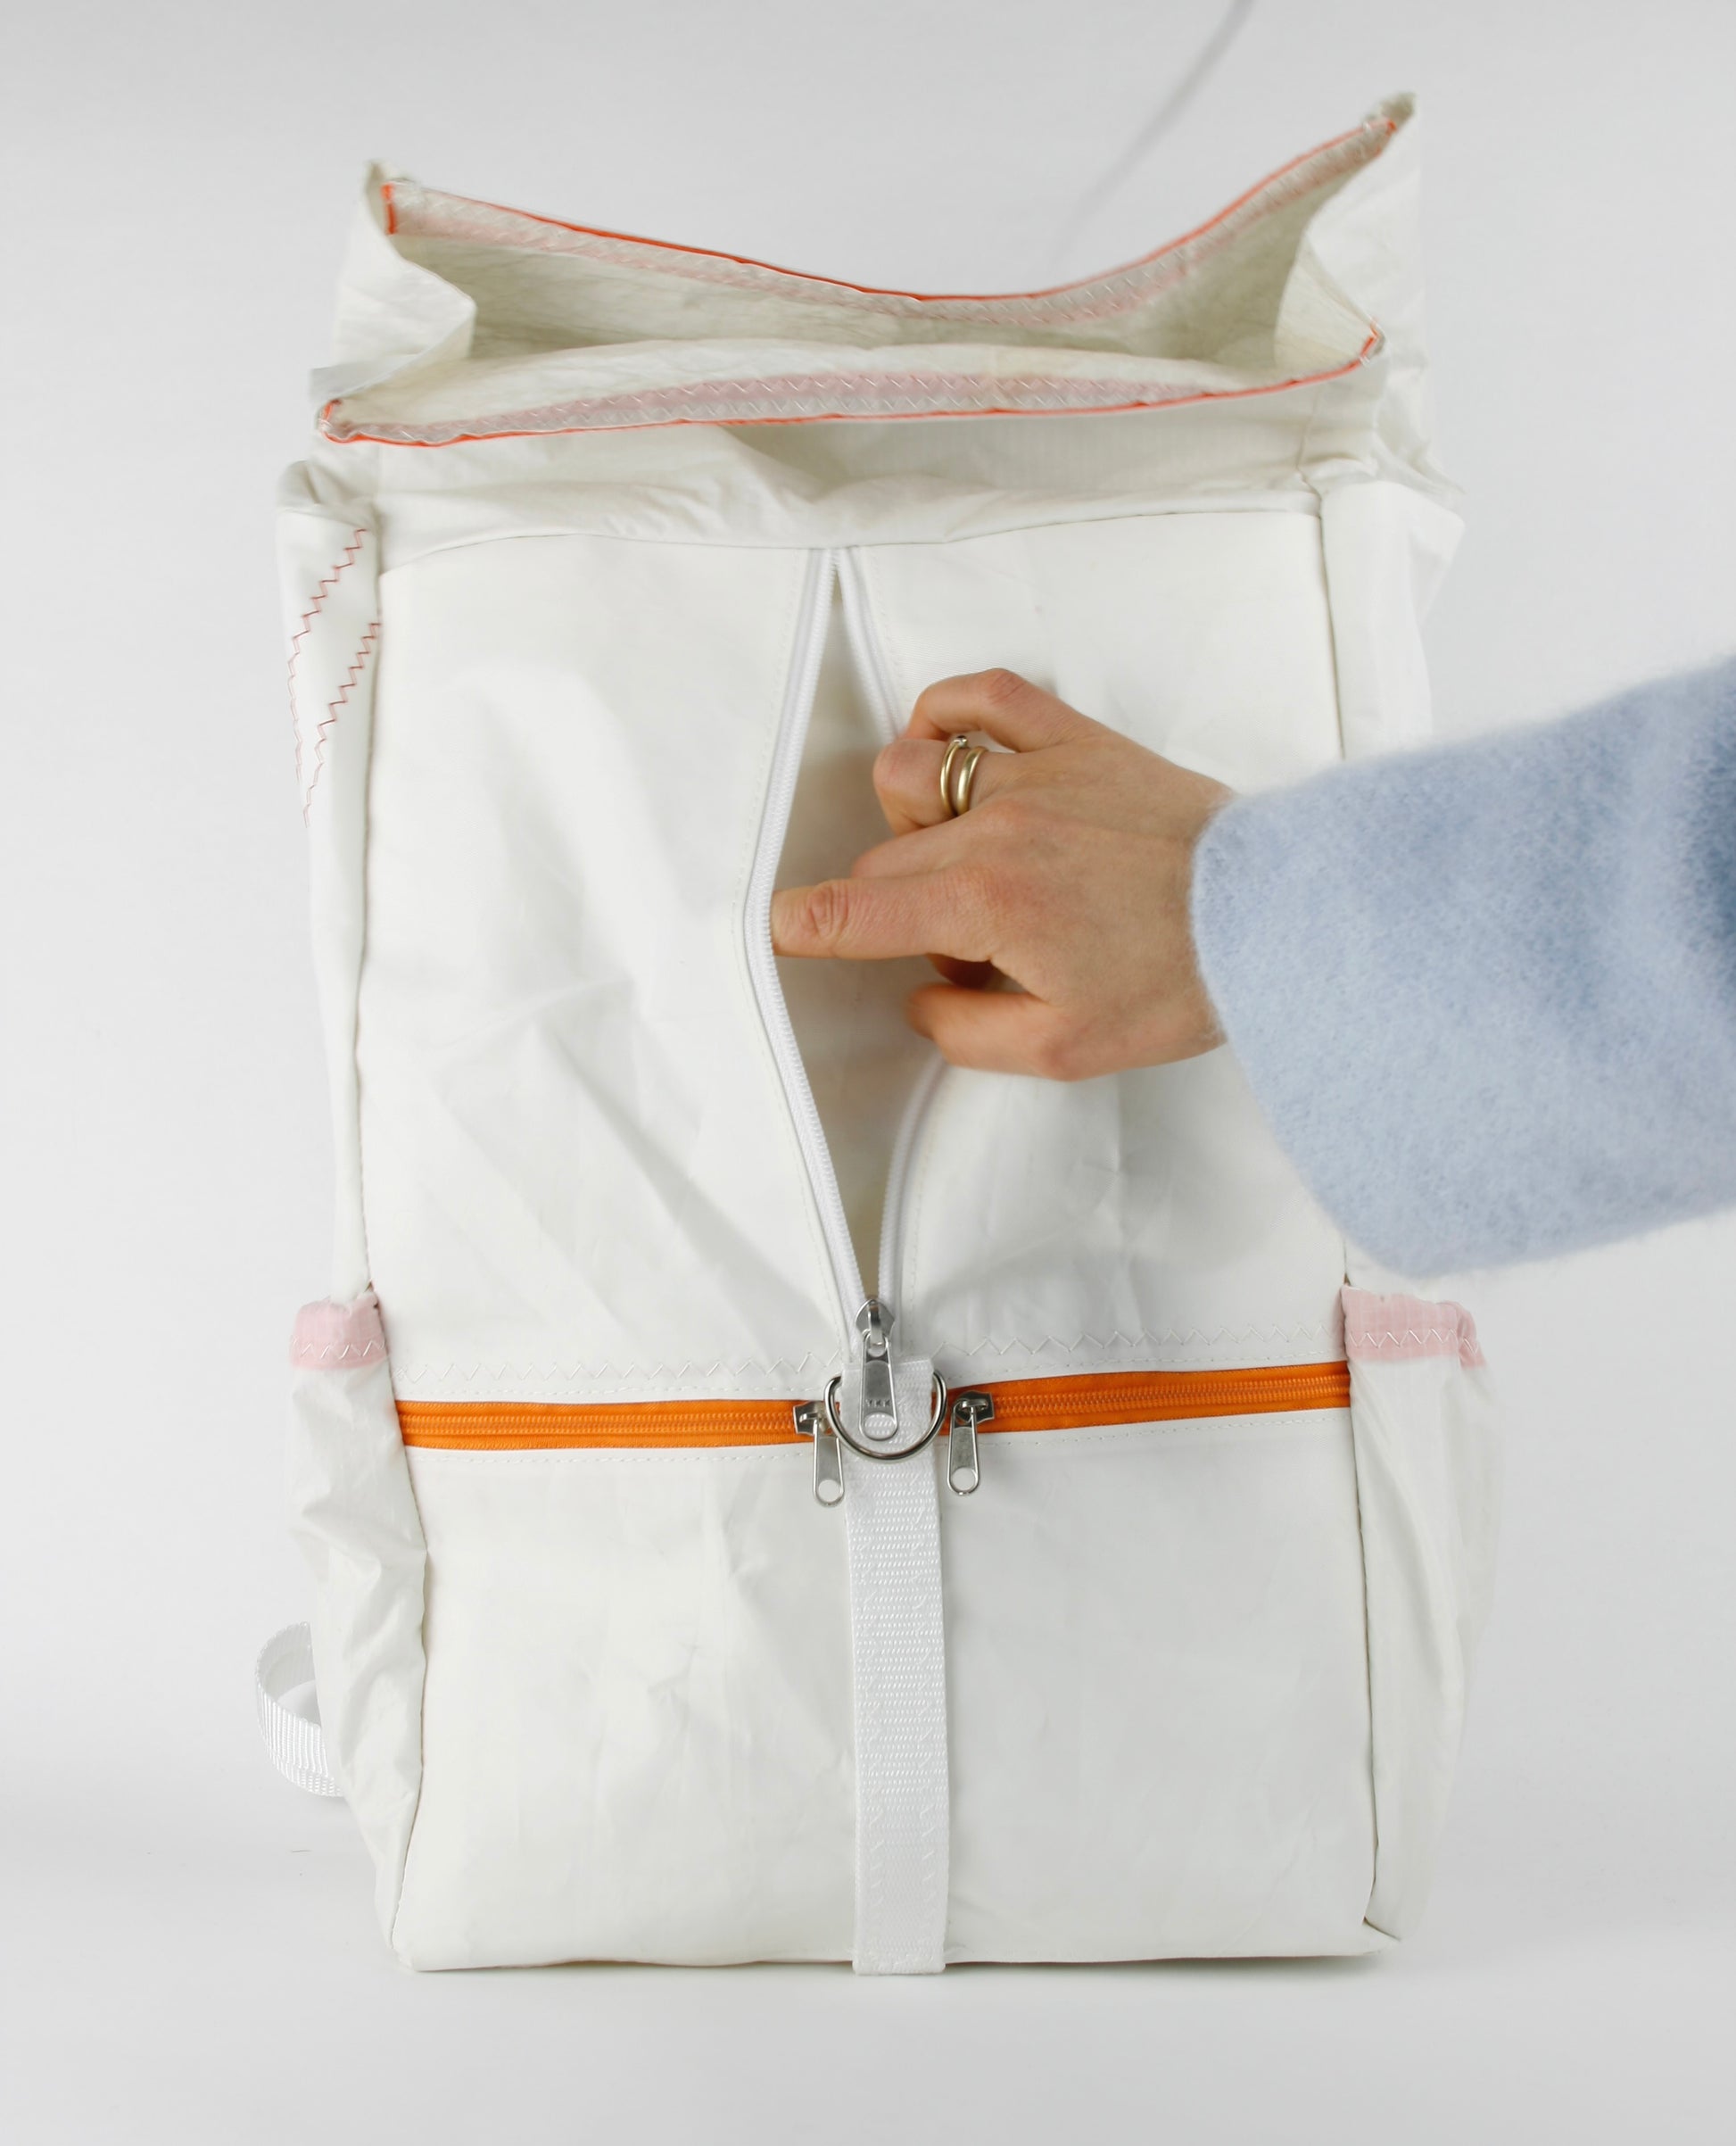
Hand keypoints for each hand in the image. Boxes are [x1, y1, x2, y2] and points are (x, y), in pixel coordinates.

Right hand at [770, 669, 1232, 1079]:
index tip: (776, 928)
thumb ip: (964, 1033)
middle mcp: (997, 826)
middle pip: (884, 857)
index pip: (855, 908)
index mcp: (987, 904)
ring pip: (909, 775)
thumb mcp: (1063, 1049)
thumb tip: (919, 996)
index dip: (802, 923)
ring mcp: (1034, 771)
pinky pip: (979, 696)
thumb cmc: (1178, 982)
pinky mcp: (1074, 738)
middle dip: (900, 909)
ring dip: (911, 823)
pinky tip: (953, 757)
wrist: (1270, 914)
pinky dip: (944, 715)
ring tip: (968, 863)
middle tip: (974, 951)